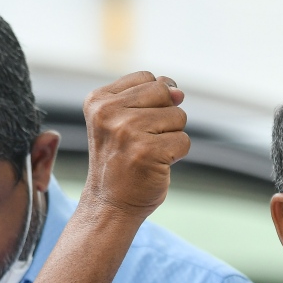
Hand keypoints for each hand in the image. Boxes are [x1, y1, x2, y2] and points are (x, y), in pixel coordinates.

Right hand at [81, 72, 189, 218]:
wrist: (110, 203)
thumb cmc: (122, 160)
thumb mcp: (124, 120)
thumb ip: (149, 98)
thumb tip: (178, 91)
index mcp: (98, 99)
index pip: (148, 78)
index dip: (154, 100)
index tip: (136, 124)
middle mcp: (108, 112)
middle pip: (164, 92)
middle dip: (165, 116)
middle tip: (144, 139)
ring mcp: (127, 131)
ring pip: (178, 116)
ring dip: (171, 137)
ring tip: (148, 153)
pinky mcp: (147, 151)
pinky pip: (184, 141)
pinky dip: (177, 155)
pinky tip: (155, 165)